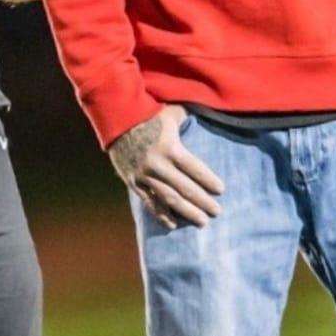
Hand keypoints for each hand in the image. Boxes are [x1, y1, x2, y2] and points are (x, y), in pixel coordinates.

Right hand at [108, 105, 224, 229]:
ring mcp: (145, 176)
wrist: (115, 119)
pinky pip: (149, 202)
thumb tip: (208, 110)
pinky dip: (161, 214)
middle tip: (217, 212)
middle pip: (185, 188)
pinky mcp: (134, 182)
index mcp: (170, 148)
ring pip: (169, 199)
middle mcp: (158, 165)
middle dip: (203, 202)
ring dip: (186, 212)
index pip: (195, 169)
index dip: (209, 181)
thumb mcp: (170, 112)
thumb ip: (188, 118)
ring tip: (202, 222)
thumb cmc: (147, 112)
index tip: (221, 190)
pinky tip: (172, 224)